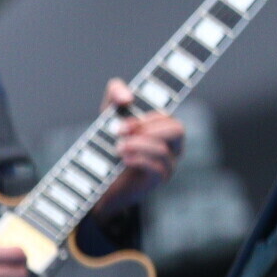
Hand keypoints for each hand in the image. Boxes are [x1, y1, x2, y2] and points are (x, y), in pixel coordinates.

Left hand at [93, 77, 183, 213]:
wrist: (99, 182)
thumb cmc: (110, 145)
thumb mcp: (109, 116)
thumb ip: (116, 94)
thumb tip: (127, 96)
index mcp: (163, 129)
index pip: (168, 117)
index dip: (149, 115)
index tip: (127, 113)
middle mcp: (170, 146)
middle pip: (177, 130)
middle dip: (147, 128)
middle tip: (120, 130)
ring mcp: (166, 164)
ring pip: (164, 150)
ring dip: (138, 145)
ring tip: (118, 146)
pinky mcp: (156, 180)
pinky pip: (157, 168)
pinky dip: (139, 160)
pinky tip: (123, 158)